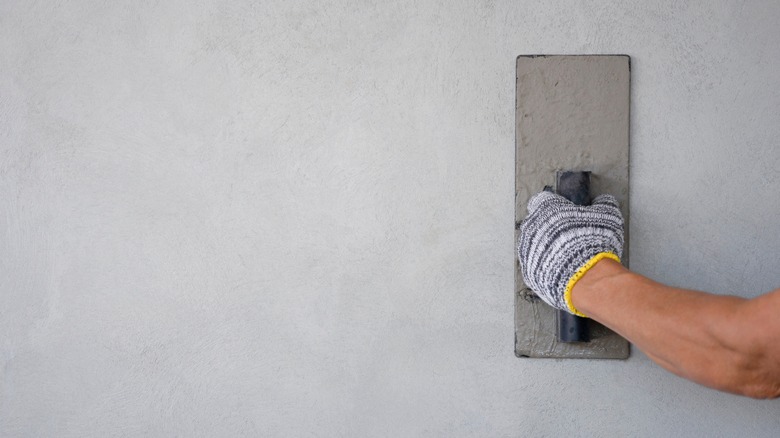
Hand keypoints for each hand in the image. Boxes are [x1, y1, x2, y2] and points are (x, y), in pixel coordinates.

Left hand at [517, 191, 623, 315]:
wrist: (585, 277)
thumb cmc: (594, 242)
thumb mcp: (608, 216)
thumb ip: (603, 204)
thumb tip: (603, 201)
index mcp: (546, 208)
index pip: (544, 200)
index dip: (556, 205)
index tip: (566, 212)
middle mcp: (532, 227)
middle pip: (537, 223)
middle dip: (551, 228)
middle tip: (570, 236)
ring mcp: (527, 251)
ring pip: (534, 245)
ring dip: (547, 248)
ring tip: (567, 255)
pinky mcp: (529, 272)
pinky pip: (535, 266)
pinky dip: (546, 267)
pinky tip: (562, 270)